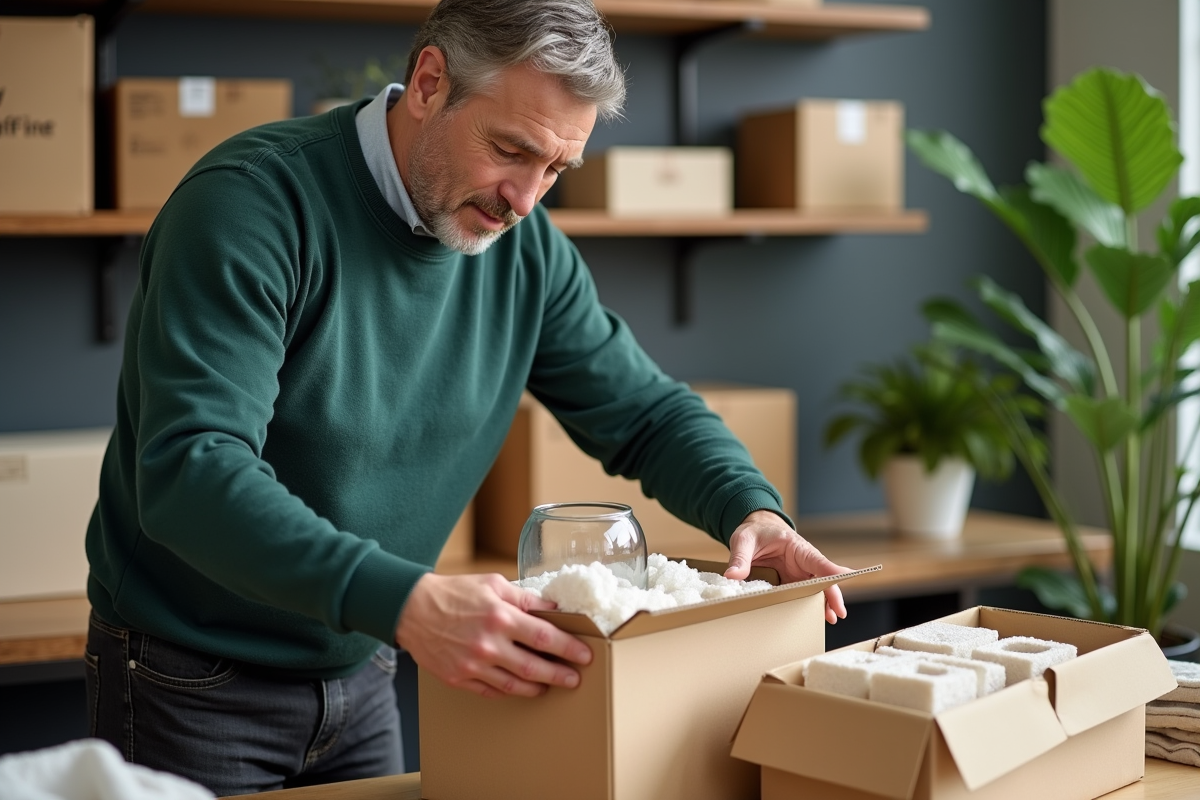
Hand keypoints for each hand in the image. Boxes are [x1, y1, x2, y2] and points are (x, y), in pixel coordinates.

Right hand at [395, 572, 592, 697]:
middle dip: (559, 674)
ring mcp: (472, 664)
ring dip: (537, 687)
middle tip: (574, 678)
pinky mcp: (458, 678)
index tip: (585, 654)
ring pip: (514, 685)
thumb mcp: (493, 584)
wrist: (412, 608)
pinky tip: (520, 686)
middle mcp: (488, 644)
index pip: (544, 636)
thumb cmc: (454, 592)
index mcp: (500, 616)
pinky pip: (491, 691)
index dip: (568, 647)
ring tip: (549, 685)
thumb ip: (524, 598)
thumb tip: (553, 608)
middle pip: (534, 667)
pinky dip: (509, 691)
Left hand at [723, 510, 852, 623]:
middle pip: (822, 579)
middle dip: (832, 594)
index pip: (817, 559)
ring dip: (823, 604)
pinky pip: (802, 595)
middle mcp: (802, 562)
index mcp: (796, 547)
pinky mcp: (791, 584)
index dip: (831, 569)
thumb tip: (732, 576)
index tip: (846, 576)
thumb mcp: (744, 540)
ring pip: (815, 590)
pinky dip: (808, 607)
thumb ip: (740, 557)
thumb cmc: (754, 531)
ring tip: (830, 619)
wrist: (754, 531)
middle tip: (838, 612)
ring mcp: (798, 575)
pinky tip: (812, 619)